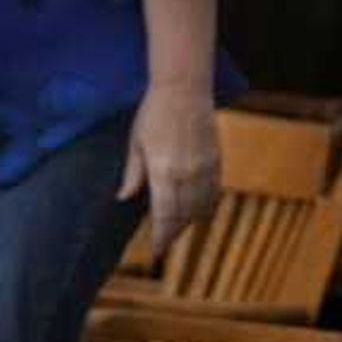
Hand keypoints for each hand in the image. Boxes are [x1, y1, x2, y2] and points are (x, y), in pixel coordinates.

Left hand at [121, 82, 220, 258]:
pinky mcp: (217, 161)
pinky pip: (214, 193)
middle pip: (185, 215)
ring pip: (202, 207)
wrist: (185, 91)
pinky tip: (197, 211)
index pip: (165, 214)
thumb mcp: (135, 144)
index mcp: (164, 171)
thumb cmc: (153, 114)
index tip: (156, 251)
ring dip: (190, 221)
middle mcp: (188, 174)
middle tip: (163, 243)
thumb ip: (133, 174)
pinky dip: (206, 206)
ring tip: (177, 229)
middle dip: (174, 232)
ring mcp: (206, 168)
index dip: (161, 236)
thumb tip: (124, 198)